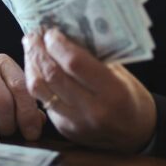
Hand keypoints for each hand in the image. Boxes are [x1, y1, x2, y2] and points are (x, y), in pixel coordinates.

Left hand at [23, 29, 155, 152]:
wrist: (135, 135)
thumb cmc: (130, 96)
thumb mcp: (120, 73)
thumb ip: (94, 56)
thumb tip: (65, 32)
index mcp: (112, 93)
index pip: (75, 63)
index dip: (57, 44)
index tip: (50, 30)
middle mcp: (92, 110)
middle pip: (52, 75)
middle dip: (39, 50)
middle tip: (33, 34)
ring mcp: (75, 122)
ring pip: (39, 89)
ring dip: (31, 64)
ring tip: (30, 47)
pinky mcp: (64, 129)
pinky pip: (42, 100)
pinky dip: (36, 79)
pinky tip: (36, 66)